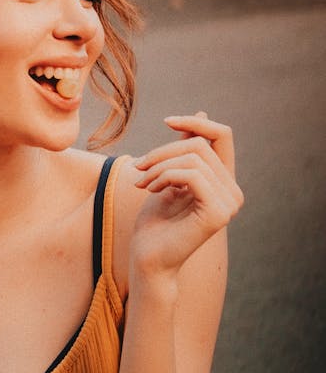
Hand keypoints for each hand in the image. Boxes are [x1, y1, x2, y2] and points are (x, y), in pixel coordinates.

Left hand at [131, 113, 243, 276]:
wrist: (148, 258)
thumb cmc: (155, 221)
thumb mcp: (168, 175)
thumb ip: (185, 150)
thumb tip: (202, 115)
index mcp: (224, 182)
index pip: (223, 135)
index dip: (197, 122)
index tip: (168, 122)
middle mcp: (233, 192)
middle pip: (200, 144)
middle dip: (162, 151)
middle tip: (138, 167)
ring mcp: (229, 204)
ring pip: (193, 158)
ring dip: (158, 166)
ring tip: (141, 181)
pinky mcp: (218, 213)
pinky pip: (190, 175)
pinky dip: (164, 176)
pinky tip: (150, 188)